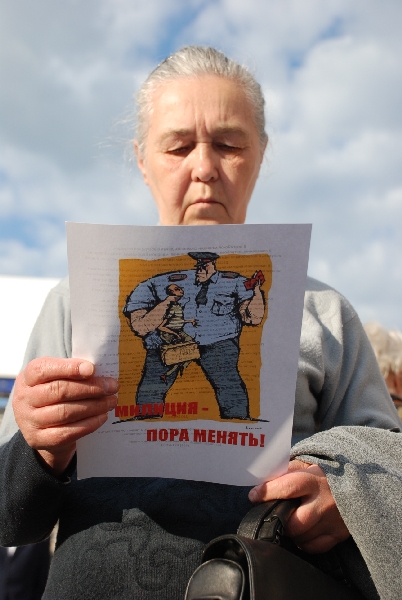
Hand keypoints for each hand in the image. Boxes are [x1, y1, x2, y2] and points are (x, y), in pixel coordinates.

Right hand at [12, 357, 118, 475]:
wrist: (39, 425)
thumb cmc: (52, 393)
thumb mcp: (54, 377)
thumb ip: (71, 370)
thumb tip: (95, 370)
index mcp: (28, 377)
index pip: (44, 369)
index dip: (69, 368)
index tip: (92, 369)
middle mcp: (25, 398)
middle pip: (59, 391)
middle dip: (90, 388)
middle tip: (112, 386)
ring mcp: (30, 421)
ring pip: (66, 412)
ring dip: (94, 406)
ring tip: (111, 401)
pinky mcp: (39, 439)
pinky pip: (68, 432)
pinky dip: (89, 424)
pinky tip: (102, 416)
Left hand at [248, 460, 349, 552]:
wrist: (359, 484)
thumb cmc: (326, 475)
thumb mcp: (308, 466)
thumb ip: (287, 472)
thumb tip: (264, 482)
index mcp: (314, 480)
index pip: (287, 487)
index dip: (267, 492)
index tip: (254, 495)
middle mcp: (324, 502)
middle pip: (294, 522)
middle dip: (280, 521)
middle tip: (274, 515)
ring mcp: (333, 520)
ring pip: (302, 537)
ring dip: (291, 532)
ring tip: (289, 522)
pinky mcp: (339, 534)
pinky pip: (314, 546)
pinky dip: (303, 542)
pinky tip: (301, 532)